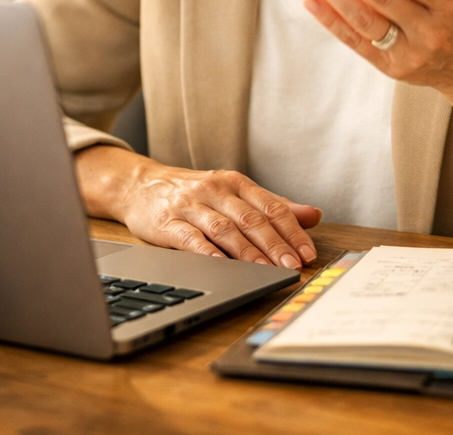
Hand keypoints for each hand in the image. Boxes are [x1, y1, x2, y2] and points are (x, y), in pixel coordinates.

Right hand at [75, 145, 319, 268]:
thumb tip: (313, 215)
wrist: (139, 185)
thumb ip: (271, 204)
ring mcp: (190, 206)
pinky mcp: (168, 222)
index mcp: (235, 182)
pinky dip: (208, 254)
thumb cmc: (193, 192)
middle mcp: (215, 190)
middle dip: (274, 244)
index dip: (291, 230)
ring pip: (225, 229)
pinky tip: (223, 266)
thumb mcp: (233, 192)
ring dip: (248, 252)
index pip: (270, 206)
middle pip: (250, 219)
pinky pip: (191, 239)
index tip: (307, 253)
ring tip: (266, 270)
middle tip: (293, 266)